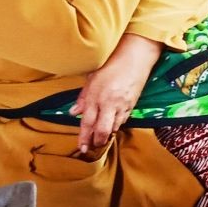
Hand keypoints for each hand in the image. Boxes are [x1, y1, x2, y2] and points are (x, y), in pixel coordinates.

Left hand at [70, 34, 159, 152]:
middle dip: (96, 141)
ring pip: (113, 127)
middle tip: (91, 147)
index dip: (84, 137)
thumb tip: (74, 112)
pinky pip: (123, 120)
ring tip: (101, 138)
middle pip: (102, 130)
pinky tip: (113, 125)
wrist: (134, 58)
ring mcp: (122, 105)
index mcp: (96, 97)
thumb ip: (83, 98)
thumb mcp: (91, 80)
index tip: (81, 147)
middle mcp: (109, 103)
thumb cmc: (110, 65)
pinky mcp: (132, 105)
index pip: (87, 122)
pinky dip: (116, 125)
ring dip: (106, 134)